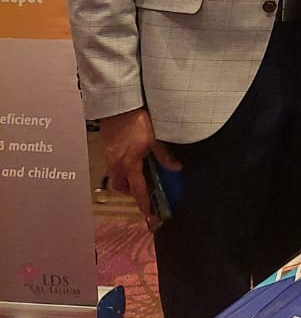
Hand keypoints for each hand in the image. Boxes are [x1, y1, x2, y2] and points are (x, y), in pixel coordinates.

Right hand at [100, 107, 179, 231]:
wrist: (119, 105)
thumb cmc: (138, 120)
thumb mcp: (155, 138)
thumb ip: (164, 156)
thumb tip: (176, 168)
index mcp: (129, 164)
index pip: (138, 189)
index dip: (144, 202)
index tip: (149, 213)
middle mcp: (116, 163)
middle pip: (122, 186)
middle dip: (132, 191)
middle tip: (145, 189)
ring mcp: (110, 156)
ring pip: (116, 176)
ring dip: (127, 179)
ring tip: (140, 174)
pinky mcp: (108, 148)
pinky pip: (114, 165)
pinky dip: (123, 168)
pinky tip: (133, 159)